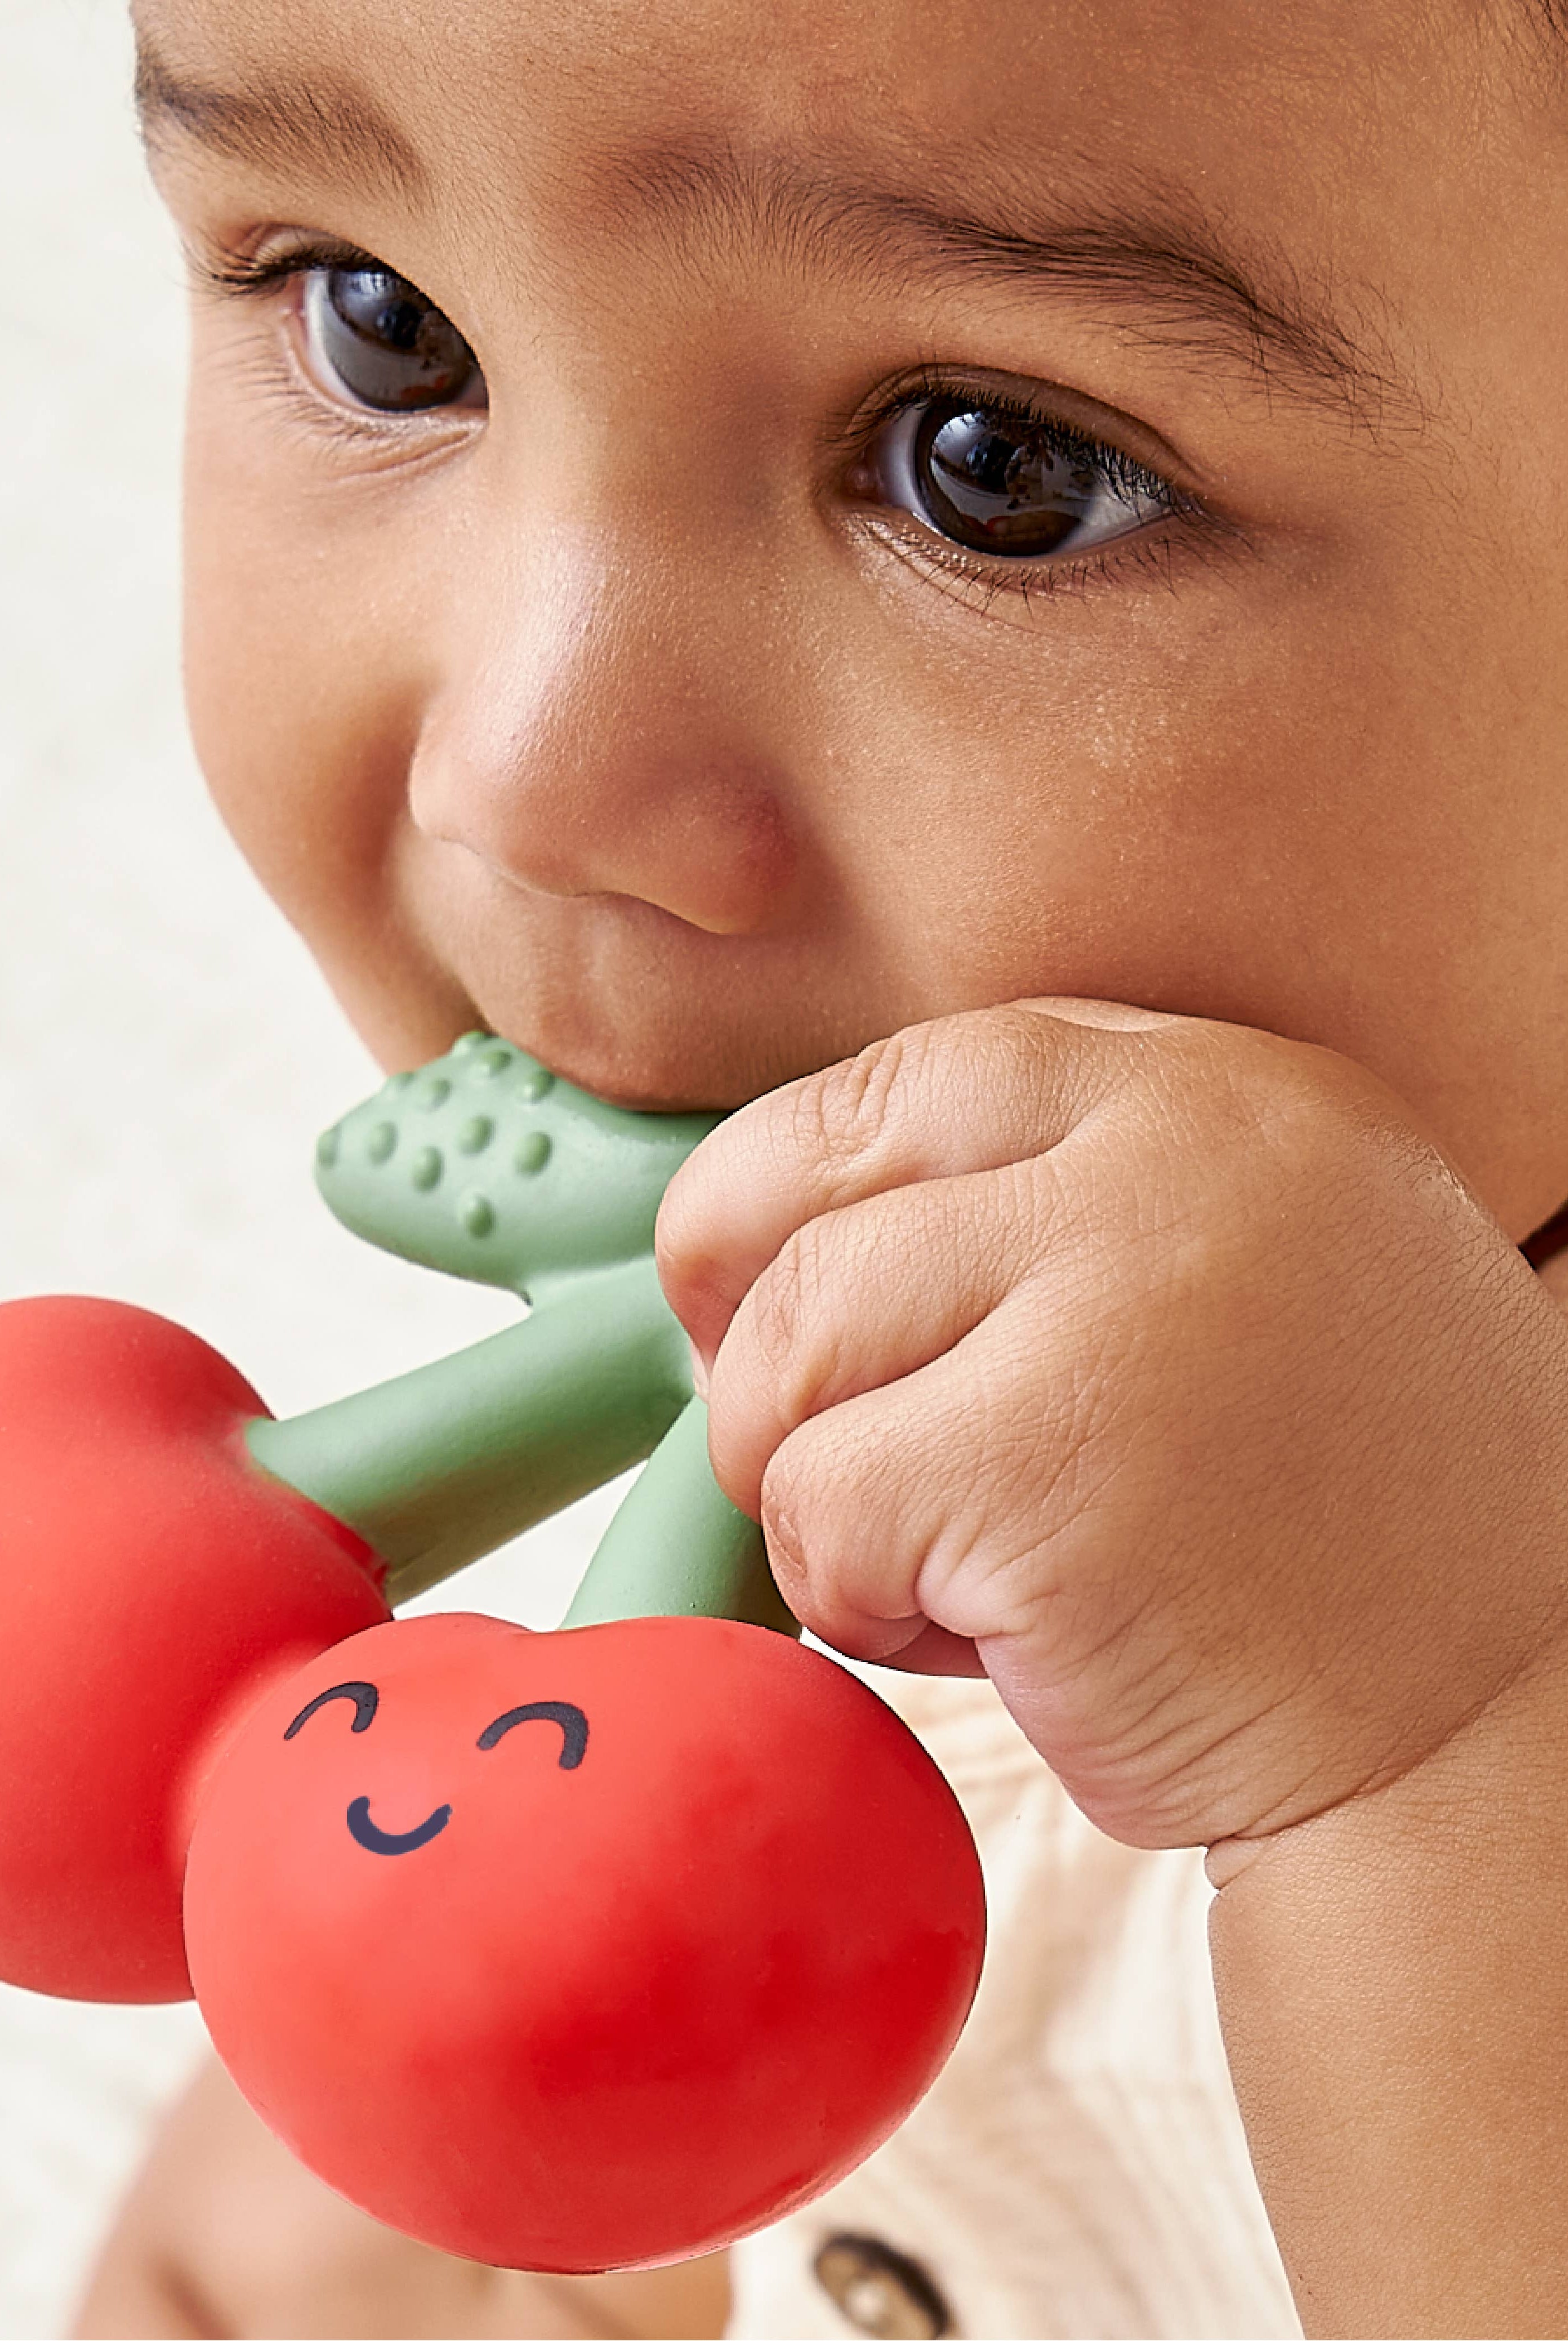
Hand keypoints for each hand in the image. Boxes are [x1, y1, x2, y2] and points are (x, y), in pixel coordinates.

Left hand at [657, 1002, 1567, 1851]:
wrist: (1489, 1745)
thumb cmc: (1333, 1534)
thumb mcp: (1245, 1281)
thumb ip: (1057, 1212)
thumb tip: (774, 1234)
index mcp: (1232, 1095)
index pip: (920, 1071)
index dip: (800, 1185)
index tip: (763, 1284)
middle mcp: (1185, 1154)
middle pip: (815, 1188)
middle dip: (753, 1333)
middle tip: (790, 1442)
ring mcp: (1120, 1301)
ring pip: (792, 1345)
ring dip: (813, 1484)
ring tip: (949, 1566)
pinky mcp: (1046, 1468)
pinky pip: (816, 1501)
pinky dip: (850, 1596)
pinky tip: (988, 1638)